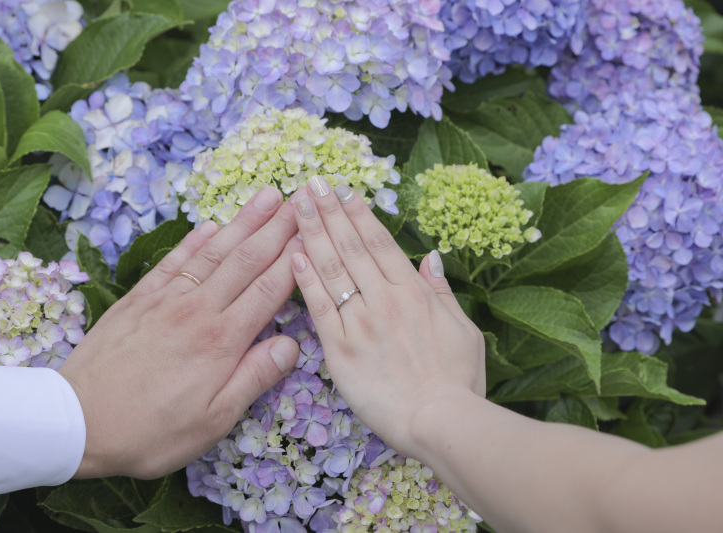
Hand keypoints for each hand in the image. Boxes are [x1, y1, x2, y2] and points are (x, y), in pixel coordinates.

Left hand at [59, 186, 303, 478]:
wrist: (76, 421)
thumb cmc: (149, 431)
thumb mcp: (212, 421)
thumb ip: (253, 378)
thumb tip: (291, 345)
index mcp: (222, 342)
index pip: (268, 289)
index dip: (295, 258)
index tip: (315, 231)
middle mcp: (198, 311)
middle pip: (245, 260)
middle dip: (276, 227)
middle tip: (301, 198)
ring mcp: (166, 301)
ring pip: (213, 253)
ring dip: (243, 222)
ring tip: (267, 196)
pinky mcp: (139, 300)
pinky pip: (174, 262)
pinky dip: (194, 240)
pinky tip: (210, 225)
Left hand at [288, 177, 485, 457]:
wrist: (441, 422)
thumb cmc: (458, 381)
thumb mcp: (464, 330)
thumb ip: (442, 292)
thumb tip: (430, 257)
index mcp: (413, 292)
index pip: (379, 243)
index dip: (358, 214)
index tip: (342, 191)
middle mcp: (384, 299)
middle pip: (351, 247)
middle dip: (330, 212)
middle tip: (311, 183)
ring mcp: (360, 322)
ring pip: (332, 269)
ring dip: (313, 233)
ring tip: (297, 205)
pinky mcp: (340, 349)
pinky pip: (319, 307)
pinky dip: (306, 279)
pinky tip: (293, 253)